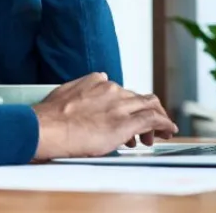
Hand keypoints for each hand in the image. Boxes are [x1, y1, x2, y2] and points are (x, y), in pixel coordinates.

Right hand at [30, 72, 177, 160]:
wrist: (47, 128)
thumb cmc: (49, 118)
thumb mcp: (64, 94)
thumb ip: (78, 92)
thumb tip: (80, 95)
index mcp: (96, 82)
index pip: (122, 90)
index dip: (128, 104)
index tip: (128, 114)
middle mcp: (111, 89)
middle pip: (138, 97)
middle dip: (145, 111)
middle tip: (147, 128)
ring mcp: (120, 106)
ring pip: (150, 105)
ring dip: (157, 118)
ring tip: (160, 132)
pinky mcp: (126, 123)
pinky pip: (153, 119)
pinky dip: (164, 124)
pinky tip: (168, 130)